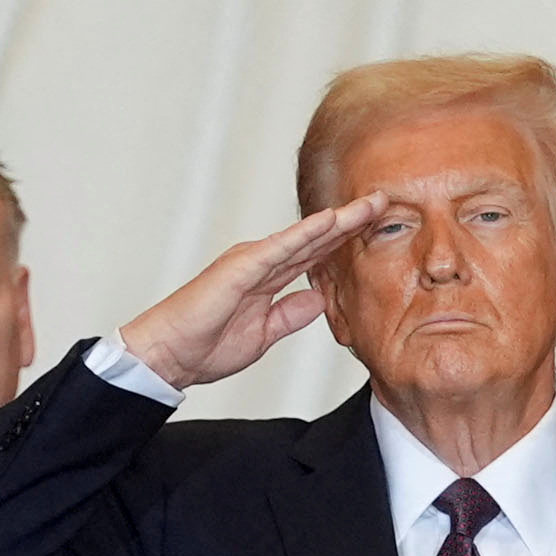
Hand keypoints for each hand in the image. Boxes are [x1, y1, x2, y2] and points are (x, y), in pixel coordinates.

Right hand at [115, 195, 387, 389]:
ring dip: (337, 220)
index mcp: (269, 277)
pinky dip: (304, 234)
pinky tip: (329, 221)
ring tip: (369, 204)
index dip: (346, 240)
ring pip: (303, 236)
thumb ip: (291, 313)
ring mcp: (251, 261)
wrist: (170, 354)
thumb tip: (319, 299)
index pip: (316, 254)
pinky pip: (279, 248)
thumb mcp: (265, 331)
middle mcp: (262, 262)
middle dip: (351, 221)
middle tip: (385, 201)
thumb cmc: (207, 344)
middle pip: (316, 238)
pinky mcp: (240, 268)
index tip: (379, 228)